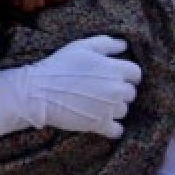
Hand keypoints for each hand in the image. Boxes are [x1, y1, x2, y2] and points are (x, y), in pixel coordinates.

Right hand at [0, 35, 141, 138]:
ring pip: (123, 110)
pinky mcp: (99, 124)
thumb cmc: (59, 65)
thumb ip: (106, 44)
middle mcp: (116, 89)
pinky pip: (117, 130)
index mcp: (114, 69)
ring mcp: (109, 108)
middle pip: (131, 93)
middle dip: (119, 91)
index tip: (117, 77)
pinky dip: (112, 127)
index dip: (128, 75)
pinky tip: (103, 122)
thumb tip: (124, 45)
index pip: (136, 73)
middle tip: (102, 90)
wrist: (39, 91)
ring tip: (96, 104)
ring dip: (114, 108)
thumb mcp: (82, 46)